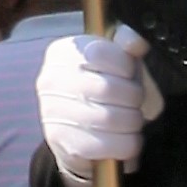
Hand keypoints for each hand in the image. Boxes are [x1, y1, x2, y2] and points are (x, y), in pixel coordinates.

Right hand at [37, 28, 160, 174]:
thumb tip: (136, 41)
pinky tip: (125, 138)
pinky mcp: (62, 143)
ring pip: (111, 119)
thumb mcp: (117, 63)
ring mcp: (52, 113)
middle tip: (135, 102)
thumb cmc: (104, 91)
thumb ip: (128, 45)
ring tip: (131, 120)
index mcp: (63, 53)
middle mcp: (50, 80)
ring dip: (132, 122)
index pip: (100, 53)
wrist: (78, 133)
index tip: (128, 75)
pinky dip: (126, 144)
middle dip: (134, 98)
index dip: (126, 67)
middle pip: (108, 88)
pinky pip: (107, 145)